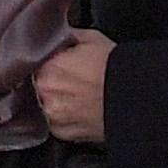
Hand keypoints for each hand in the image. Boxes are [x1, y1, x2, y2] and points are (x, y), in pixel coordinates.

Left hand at [30, 28, 113, 147]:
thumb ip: (68, 35)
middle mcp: (45, 93)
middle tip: (68, 80)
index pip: (32, 63)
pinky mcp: (62, 134)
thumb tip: (58, 32)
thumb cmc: (116, 70)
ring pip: (42, 105)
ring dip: (53, 101)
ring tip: (74, 96)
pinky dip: (62, 117)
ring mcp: (53, 116)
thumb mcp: (92, 39)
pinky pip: (54, 124)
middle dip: (48, 82)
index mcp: (48, 67)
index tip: (54, 65)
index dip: (44, 63)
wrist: (135, 101)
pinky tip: (77, 110)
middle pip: (36, 85)